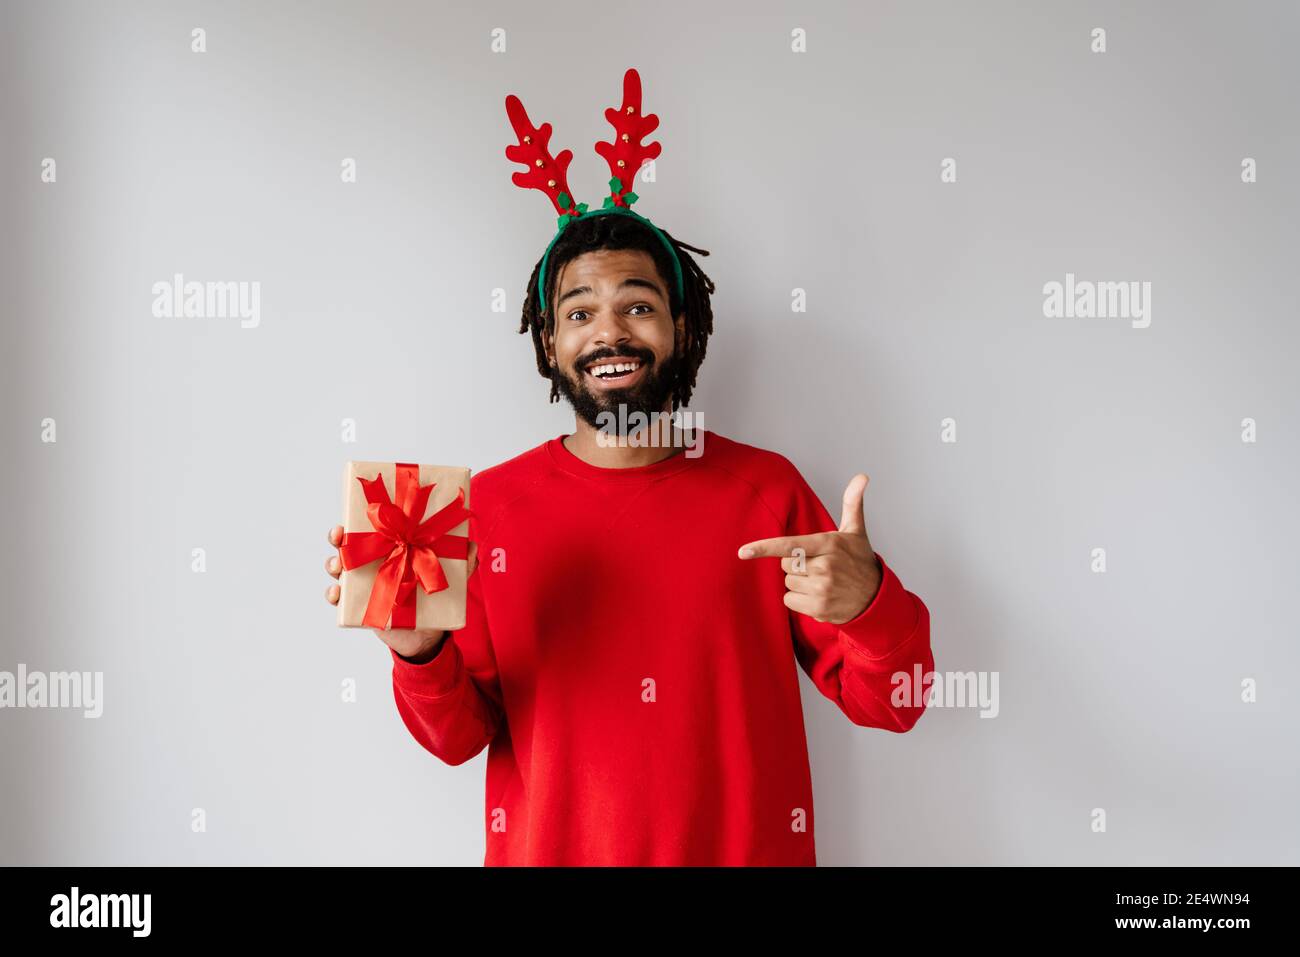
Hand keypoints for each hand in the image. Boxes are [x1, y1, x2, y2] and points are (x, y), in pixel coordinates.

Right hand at [325, 525, 477, 659]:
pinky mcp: (359, 606)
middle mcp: (373, 562)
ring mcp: (363, 584)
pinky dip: (333, 593)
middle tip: (339, 534)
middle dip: (338, 537)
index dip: (360, 517)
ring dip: (332, 564)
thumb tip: (473, 546)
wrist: (428, 634)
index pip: (372, 528)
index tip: (356, 513)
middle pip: (348, 544)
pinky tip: (337, 592)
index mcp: (391, 547)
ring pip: (338, 569)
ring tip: (337, 566)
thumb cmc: (433, 593)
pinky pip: (339, 599)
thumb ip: (463, 562)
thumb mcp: (450, 576)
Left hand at [737, 473, 881, 623]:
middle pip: (785, 564)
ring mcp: (822, 590)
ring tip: (822, 582)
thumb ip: (852, 502)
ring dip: (798, 583)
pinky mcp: (819, 609)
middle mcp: (825, 567)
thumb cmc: (860, 561)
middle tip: (819, 565)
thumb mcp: (856, 531)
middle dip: (796, 564)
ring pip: (787, 583)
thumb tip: (862, 476)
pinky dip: (800, 600)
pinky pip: (790, 601)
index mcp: (829, 545)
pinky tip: (819, 597)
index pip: (790, 546)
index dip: (765, 548)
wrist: (876, 599)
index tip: (743, 551)